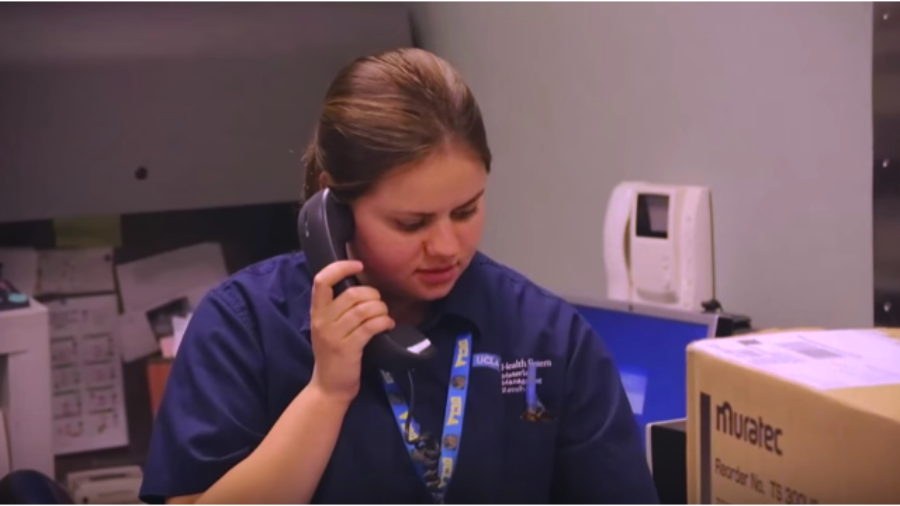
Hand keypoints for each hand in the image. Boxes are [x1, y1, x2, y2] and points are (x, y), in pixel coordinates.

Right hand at [308, 260, 394, 403]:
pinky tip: (388, 324)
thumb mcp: (327, 328)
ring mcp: (334, 336)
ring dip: (380, 308)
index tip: (358, 265)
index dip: (341, 267)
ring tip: (384, 315)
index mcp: (316, 312)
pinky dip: (384, 321)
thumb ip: (337, 308)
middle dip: (372, 294)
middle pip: (351, 294)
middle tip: (379, 303)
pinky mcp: (349, 349)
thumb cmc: (333, 354)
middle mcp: (322, 321)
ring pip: (364, 309)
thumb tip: (361, 286)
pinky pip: (371, 326)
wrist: (328, 387)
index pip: (322, 280)